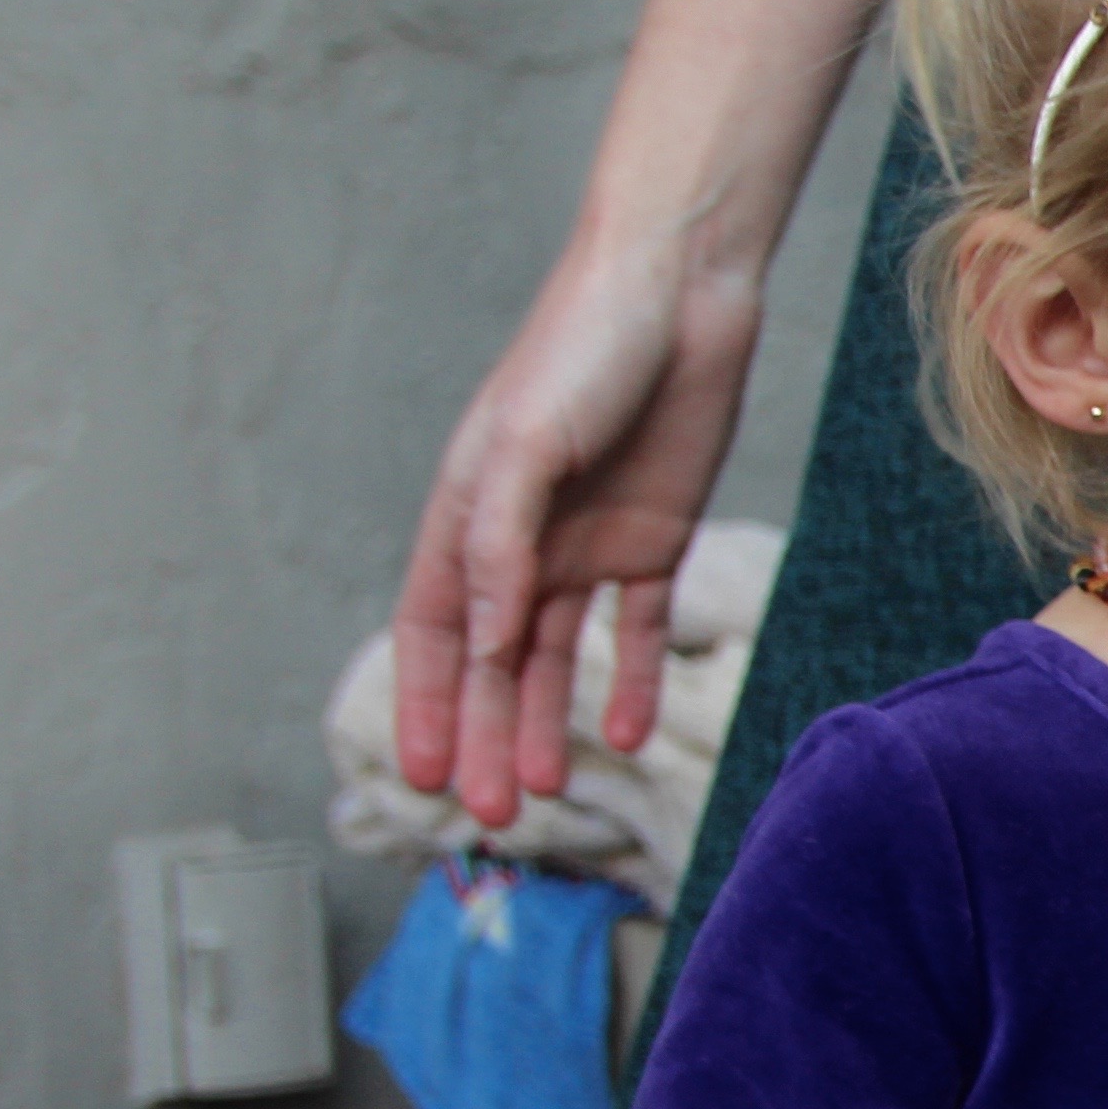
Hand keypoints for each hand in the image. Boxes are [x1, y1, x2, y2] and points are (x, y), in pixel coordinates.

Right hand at [392, 223, 763, 824]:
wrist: (683, 290)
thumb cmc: (586, 345)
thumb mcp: (525, 444)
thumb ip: (496, 541)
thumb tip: (482, 639)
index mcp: (467, 513)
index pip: (430, 633)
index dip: (423, 705)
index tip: (424, 779)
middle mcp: (520, 538)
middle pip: (491, 662)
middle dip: (485, 738)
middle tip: (492, 818)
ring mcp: (586, 541)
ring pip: (555, 658)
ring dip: (546, 724)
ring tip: (549, 793)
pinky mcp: (655, 537)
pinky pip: (636, 629)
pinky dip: (630, 682)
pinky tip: (628, 736)